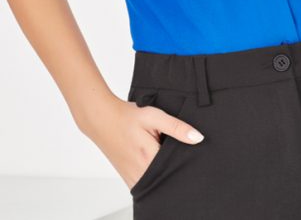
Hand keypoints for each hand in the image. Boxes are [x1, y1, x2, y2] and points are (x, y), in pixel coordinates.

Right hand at [80, 93, 204, 189]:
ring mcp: (134, 179)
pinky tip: (154, 161)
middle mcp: (141, 174)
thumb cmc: (127, 117)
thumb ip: (176, 128)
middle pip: (168, 177)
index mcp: (150, 159)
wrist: (102, 119)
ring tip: (161, 153)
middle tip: (172, 149)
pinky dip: (154, 176)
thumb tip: (198, 138)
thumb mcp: (154, 116)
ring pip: (158, 183)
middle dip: (175, 168)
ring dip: (164, 173)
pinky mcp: (129, 180)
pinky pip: (147, 184)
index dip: (185, 160)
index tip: (188, 152)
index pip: (177, 168)